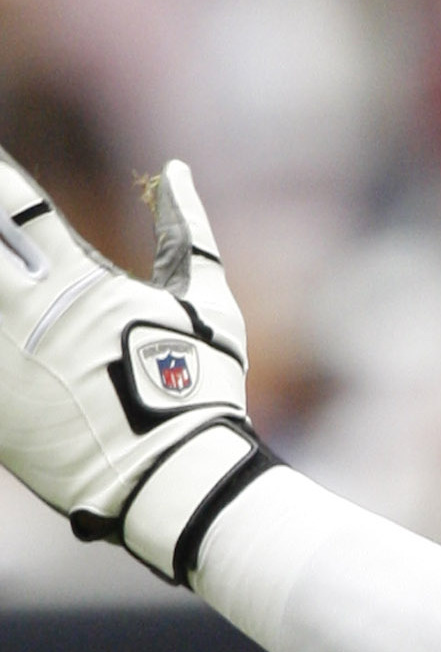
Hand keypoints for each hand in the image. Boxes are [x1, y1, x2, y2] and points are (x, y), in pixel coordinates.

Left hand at [0, 151, 264, 581]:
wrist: (175, 480)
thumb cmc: (201, 391)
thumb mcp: (209, 306)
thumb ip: (187, 232)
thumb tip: (176, 171)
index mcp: (77, 282)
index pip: (14, 204)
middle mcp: (26, 313)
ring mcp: (1, 359)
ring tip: (8, 303)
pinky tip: (4, 342)